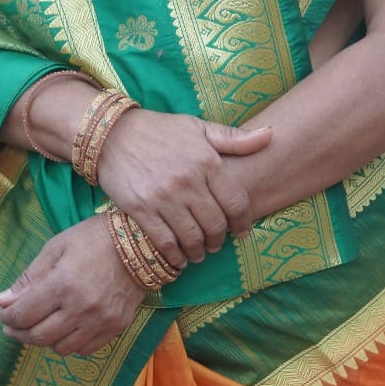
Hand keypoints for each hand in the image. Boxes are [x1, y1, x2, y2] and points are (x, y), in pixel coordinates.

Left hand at [0, 215, 145, 356]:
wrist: (140, 242)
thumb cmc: (93, 238)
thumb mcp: (57, 246)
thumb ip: (29, 276)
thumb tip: (0, 301)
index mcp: (62, 283)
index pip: (23, 314)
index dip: (7, 317)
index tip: (3, 312)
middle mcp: (80, 308)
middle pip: (38, 336)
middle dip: (19, 332)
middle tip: (14, 323)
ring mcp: (99, 321)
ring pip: (60, 348)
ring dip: (44, 339)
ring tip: (40, 324)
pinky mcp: (114, 328)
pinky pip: (83, 350)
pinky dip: (70, 343)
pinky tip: (66, 327)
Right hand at [96, 110, 270, 267]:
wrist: (114, 134)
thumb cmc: (160, 131)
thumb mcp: (197, 128)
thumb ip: (233, 138)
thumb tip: (270, 135)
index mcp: (206, 160)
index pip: (236, 202)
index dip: (242, 222)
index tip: (241, 231)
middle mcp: (188, 180)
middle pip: (216, 225)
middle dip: (219, 239)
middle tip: (217, 243)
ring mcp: (164, 197)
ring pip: (193, 239)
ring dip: (199, 251)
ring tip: (199, 251)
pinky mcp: (142, 210)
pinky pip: (166, 244)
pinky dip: (176, 257)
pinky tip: (179, 257)